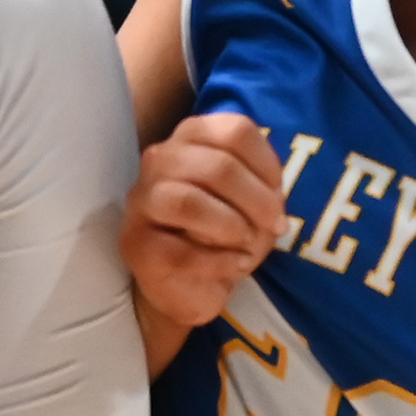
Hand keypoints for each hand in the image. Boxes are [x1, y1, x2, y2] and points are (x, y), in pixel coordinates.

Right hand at [122, 113, 284, 336]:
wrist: (191, 285)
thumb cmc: (224, 234)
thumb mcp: (252, 202)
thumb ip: (261, 184)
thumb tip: (270, 198)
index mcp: (191, 137)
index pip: (236, 131)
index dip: (267, 165)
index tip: (279, 197)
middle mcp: (160, 159)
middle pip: (218, 166)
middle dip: (257, 202)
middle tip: (276, 228)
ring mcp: (142, 201)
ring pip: (189, 202)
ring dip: (233, 227)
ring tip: (248, 245)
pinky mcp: (135, 244)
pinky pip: (181, 251)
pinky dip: (220, 262)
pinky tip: (235, 265)